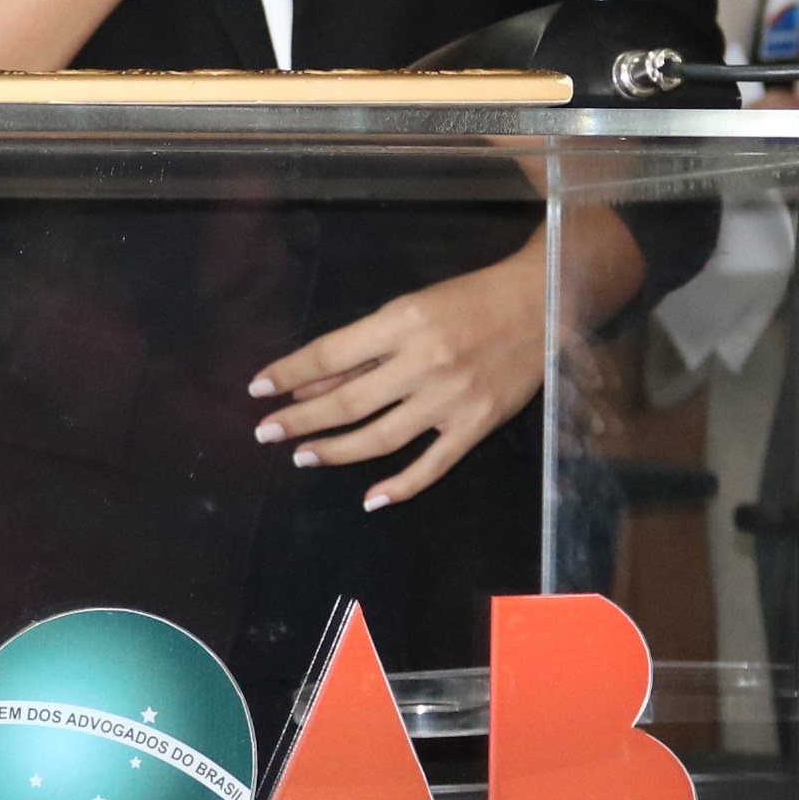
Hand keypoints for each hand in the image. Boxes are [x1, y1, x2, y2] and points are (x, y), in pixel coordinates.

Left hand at [245, 243, 549, 509]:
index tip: (257, 388)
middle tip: (266, 432)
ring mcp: (451, 398)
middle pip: (348, 402)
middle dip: (299, 419)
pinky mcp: (477, 424)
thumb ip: (365, 347)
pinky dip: (400, 487)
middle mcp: (424, 361)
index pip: (330, 355)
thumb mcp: (411, 308)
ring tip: (303, 456)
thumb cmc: (469, 300)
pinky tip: (371, 499)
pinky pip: (433, 465)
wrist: (541, 302)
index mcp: (403, 322)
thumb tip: (311, 382)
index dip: (288, 373)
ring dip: (335, 452)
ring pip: (381, 438)